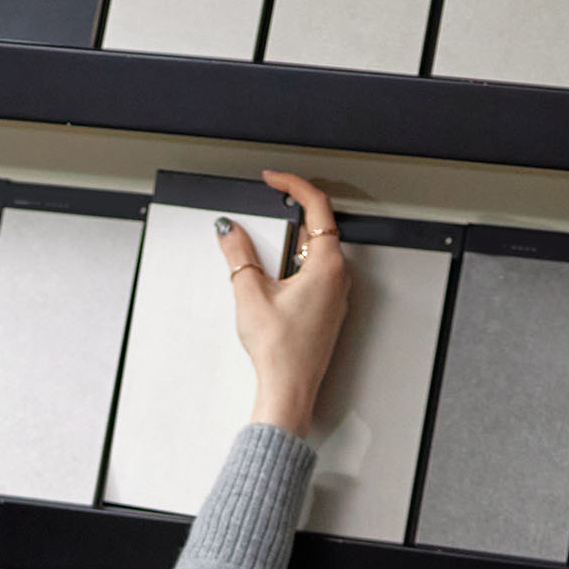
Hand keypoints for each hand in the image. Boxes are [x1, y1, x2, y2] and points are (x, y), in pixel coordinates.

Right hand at [216, 169, 348, 437]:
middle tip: (266, 208)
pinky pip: (314, 274)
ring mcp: (335, 295)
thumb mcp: (251, 294)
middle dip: (289, 215)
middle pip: (318, 228)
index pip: (316, 206)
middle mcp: (338, 278)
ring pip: (316, 252)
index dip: (292, 184)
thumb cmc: (281, 351)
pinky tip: (273, 280)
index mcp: (327, 265)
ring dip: (290, 243)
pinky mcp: (327, 310)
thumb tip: (230, 232)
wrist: (289, 389)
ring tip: (264, 251)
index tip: (273, 179)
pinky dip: (294, 265)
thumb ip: (239, 255)